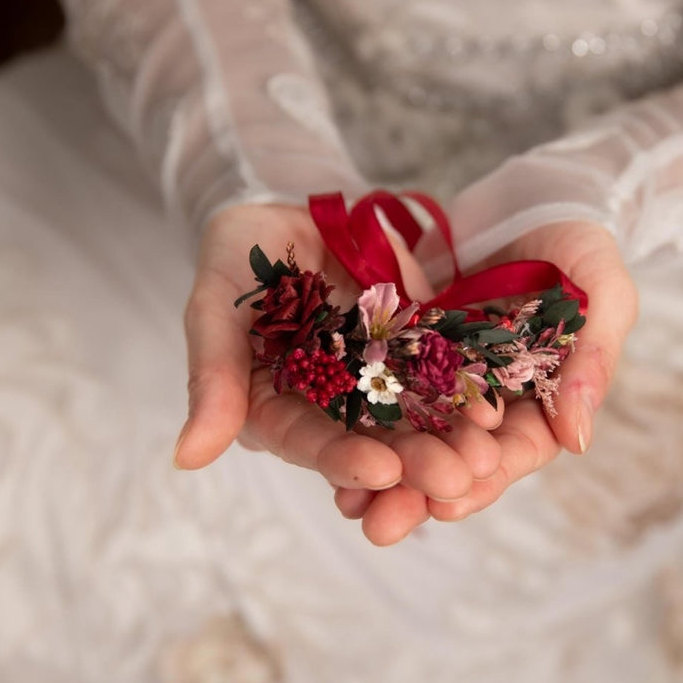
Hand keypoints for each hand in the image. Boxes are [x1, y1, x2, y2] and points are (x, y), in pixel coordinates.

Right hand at [173, 203, 505, 519]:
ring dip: (450, 441)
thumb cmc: (235, 256)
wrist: (282, 201)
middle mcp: (327, 406)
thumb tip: (186, 458)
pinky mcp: (413, 348)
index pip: (308, 441)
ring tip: (487, 457)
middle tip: (455, 481)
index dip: (343, 459)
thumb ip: (211, 377)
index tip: (381, 471)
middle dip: (414, 463)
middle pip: (370, 441)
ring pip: (414, 418)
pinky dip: (467, 393)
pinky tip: (496, 409)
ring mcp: (374, 379)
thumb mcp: (214, 306)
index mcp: (274, 408)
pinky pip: (443, 374)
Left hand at [336, 220, 637, 536]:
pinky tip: (325, 448)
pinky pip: (378, 389)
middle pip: (455, 458)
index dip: (483, 480)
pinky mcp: (405, 348)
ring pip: (412, 435)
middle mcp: (490, 401)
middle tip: (380, 527)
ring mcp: (445, 377)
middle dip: (419, 493)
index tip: (448, 504)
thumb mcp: (602, 292)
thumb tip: (579, 441)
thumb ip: (592, 360)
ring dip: (382, 474)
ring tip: (348, 508)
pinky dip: (356, 419)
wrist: (533, 194)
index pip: (514, 452)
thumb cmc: (580, 243)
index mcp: (541, 401)